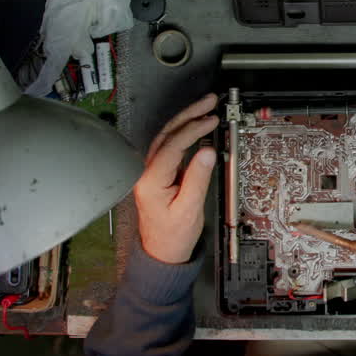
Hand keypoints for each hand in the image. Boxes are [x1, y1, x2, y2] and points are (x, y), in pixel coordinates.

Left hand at [134, 94, 218, 263]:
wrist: (163, 253)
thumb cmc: (173, 237)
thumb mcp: (190, 209)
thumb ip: (197, 179)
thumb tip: (206, 152)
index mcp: (150, 181)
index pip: (172, 146)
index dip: (192, 130)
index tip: (209, 120)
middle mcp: (146, 173)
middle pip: (166, 135)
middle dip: (189, 115)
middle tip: (209, 102)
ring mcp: (150, 172)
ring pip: (167, 138)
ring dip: (187, 121)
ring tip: (206, 108)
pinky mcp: (159, 173)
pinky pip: (171, 147)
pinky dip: (185, 134)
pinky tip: (198, 126)